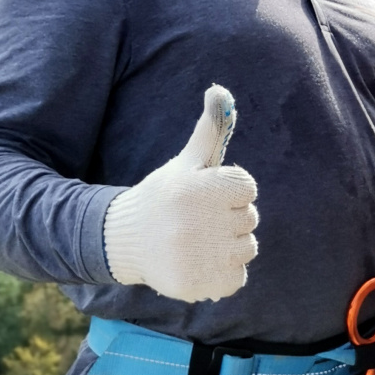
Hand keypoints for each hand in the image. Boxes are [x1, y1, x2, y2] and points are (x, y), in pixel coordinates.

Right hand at [103, 85, 258, 301]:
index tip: (207, 195)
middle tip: (199, 219)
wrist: (124, 240)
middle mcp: (198, 222)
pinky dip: (225, 274)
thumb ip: (209, 130)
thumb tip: (220, 89)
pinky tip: (200, 262)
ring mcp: (199, 256)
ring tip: (200, 241)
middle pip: (250, 218)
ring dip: (230, 246)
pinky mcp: (199, 285)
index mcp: (198, 188)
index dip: (230, 190)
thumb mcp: (185, 162)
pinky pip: (238, 279)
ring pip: (248, 249)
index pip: (247, 187)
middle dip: (230, 217)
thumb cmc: (163, 196)